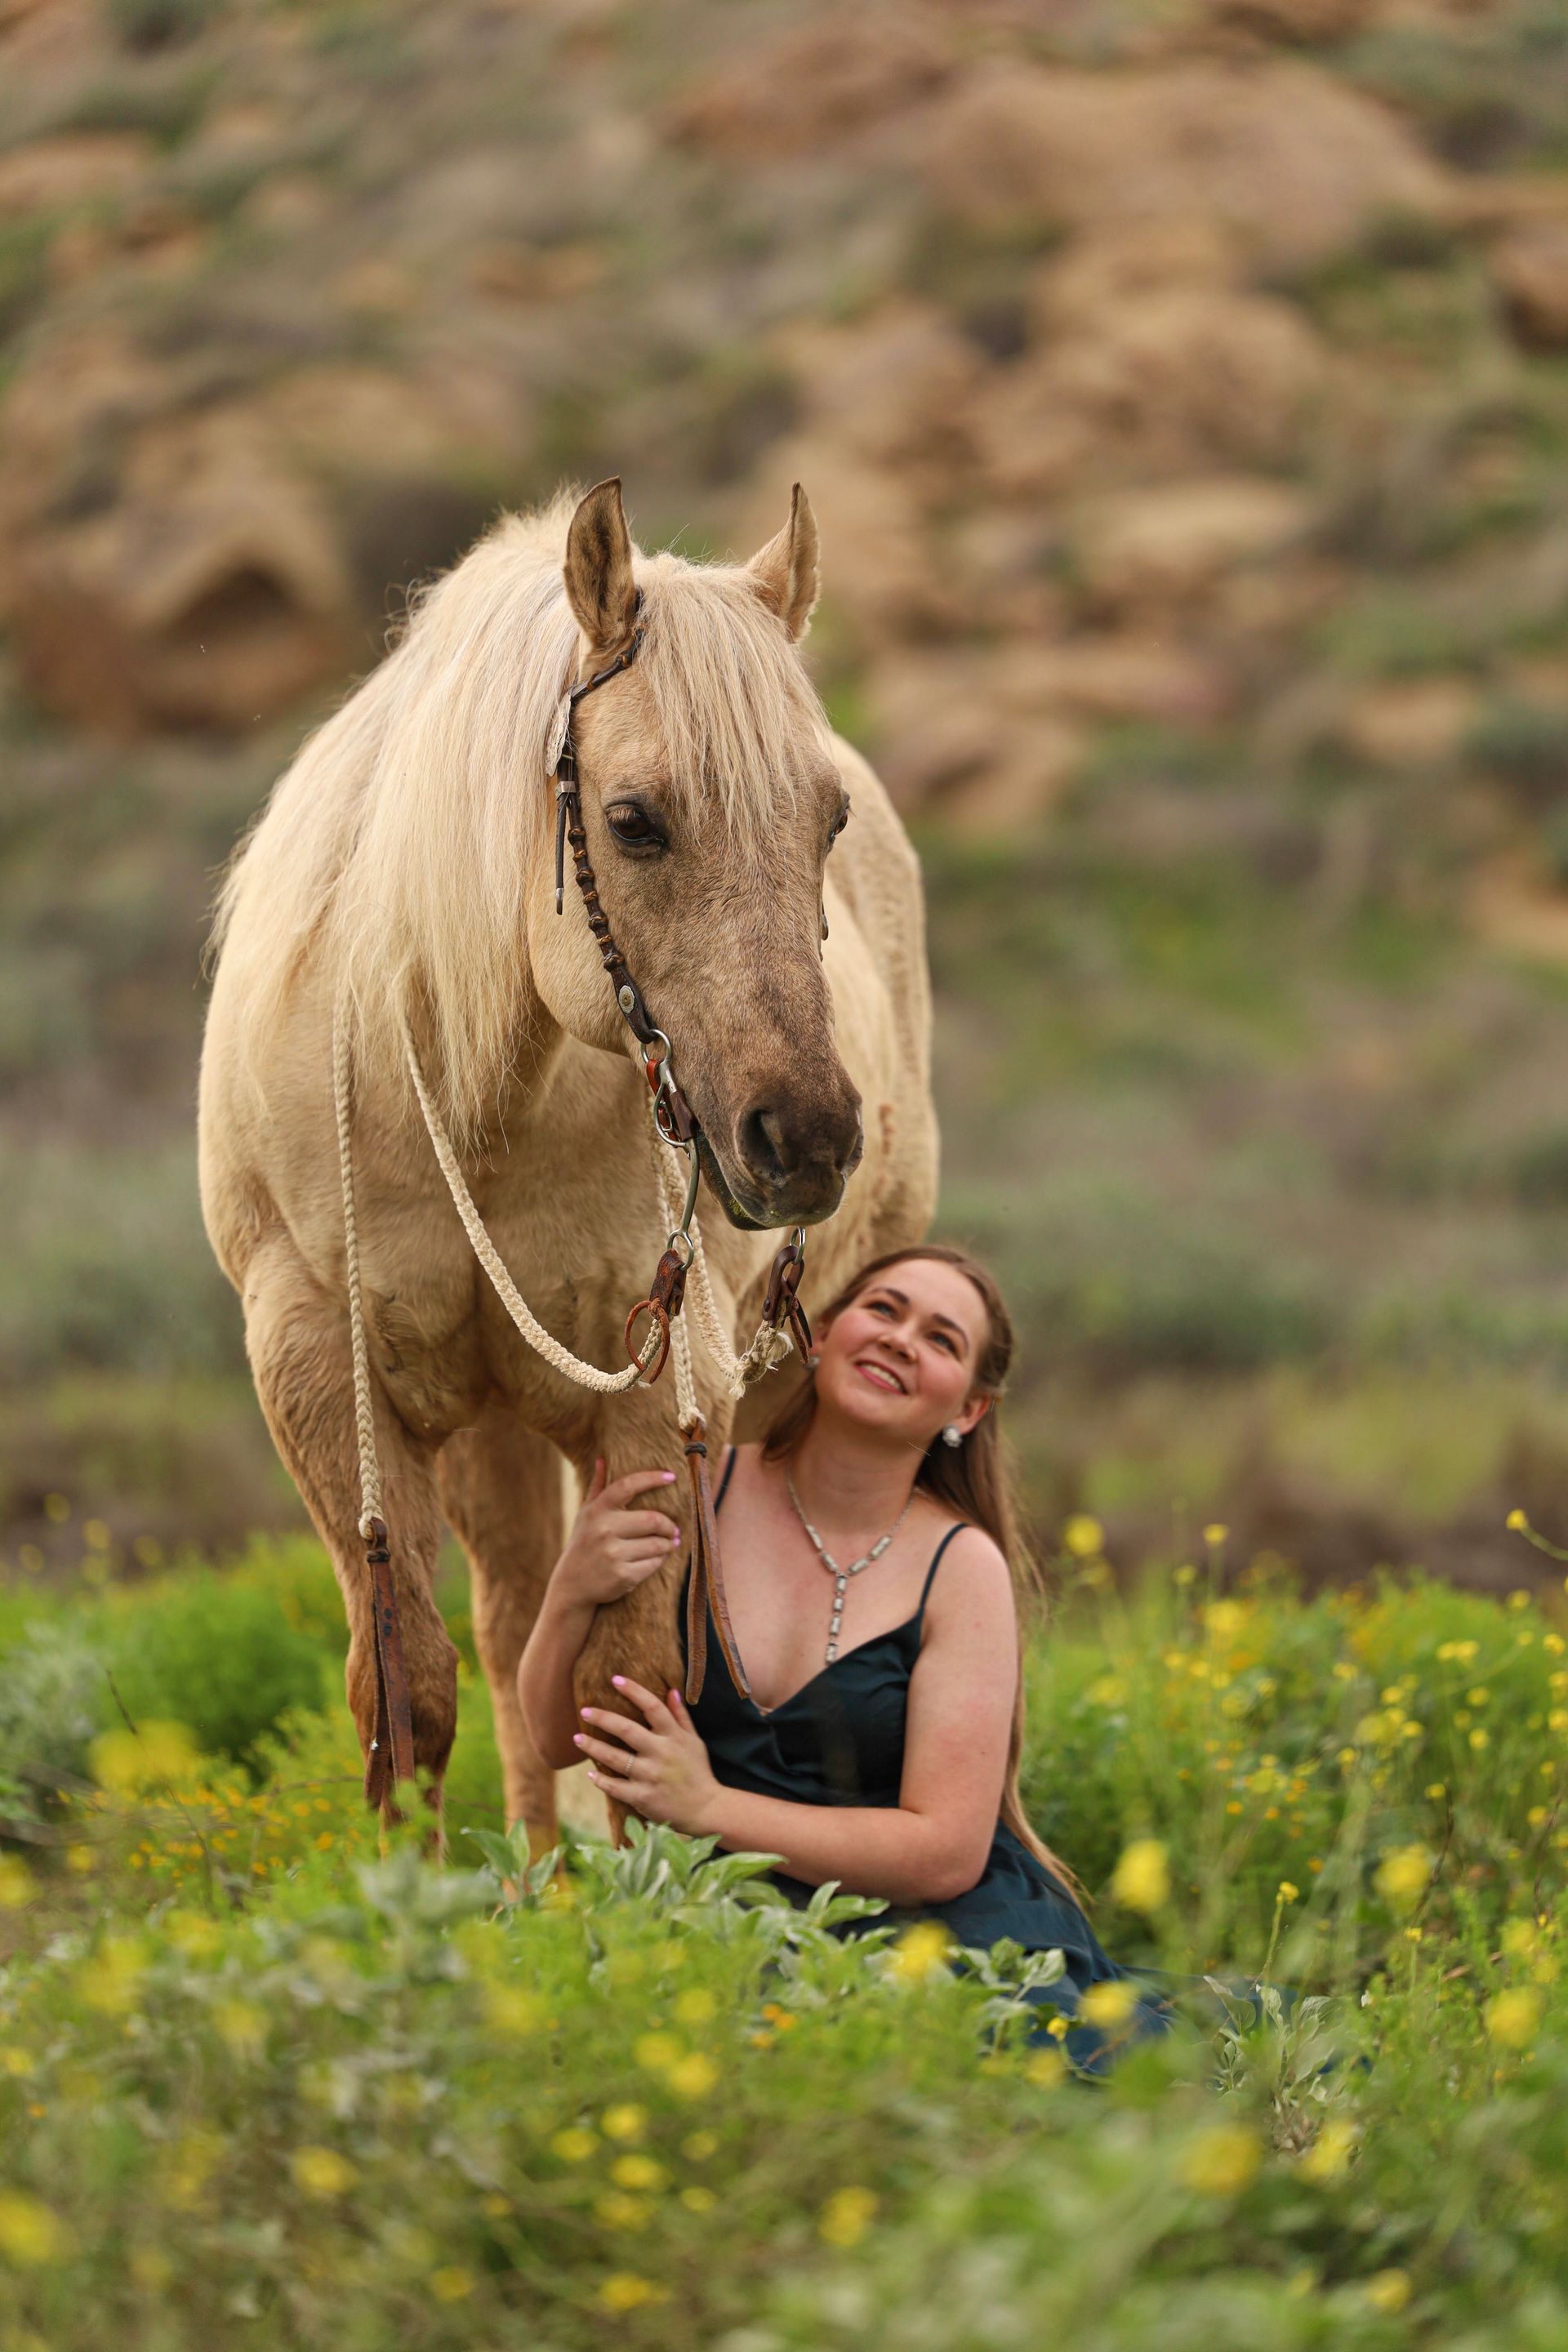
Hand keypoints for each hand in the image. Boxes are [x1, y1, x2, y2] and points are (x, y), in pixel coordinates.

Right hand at [552, 1460, 682, 1607]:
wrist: (572, 1585)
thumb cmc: (583, 1543)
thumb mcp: (586, 1514)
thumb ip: (597, 1487)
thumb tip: (601, 1459)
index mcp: (597, 1510)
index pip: (628, 1485)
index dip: (652, 1478)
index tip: (671, 1477)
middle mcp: (604, 1530)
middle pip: (652, 1519)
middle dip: (669, 1525)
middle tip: (673, 1528)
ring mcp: (613, 1554)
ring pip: (657, 1544)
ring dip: (668, 1543)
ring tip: (669, 1543)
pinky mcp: (623, 1575)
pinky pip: (654, 1564)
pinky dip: (660, 1560)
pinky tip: (658, 1557)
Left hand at [574, 1677, 721, 1834]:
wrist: (706, 1809)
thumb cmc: (698, 1771)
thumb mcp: (694, 1741)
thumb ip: (681, 1716)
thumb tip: (670, 1689)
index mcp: (674, 1736)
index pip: (652, 1707)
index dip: (634, 1691)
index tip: (615, 1679)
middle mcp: (661, 1753)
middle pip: (626, 1729)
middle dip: (603, 1718)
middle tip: (584, 1710)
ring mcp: (650, 1776)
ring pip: (615, 1758)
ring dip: (593, 1747)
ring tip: (577, 1739)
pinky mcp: (643, 1797)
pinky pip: (615, 1787)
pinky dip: (601, 1780)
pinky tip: (591, 1773)